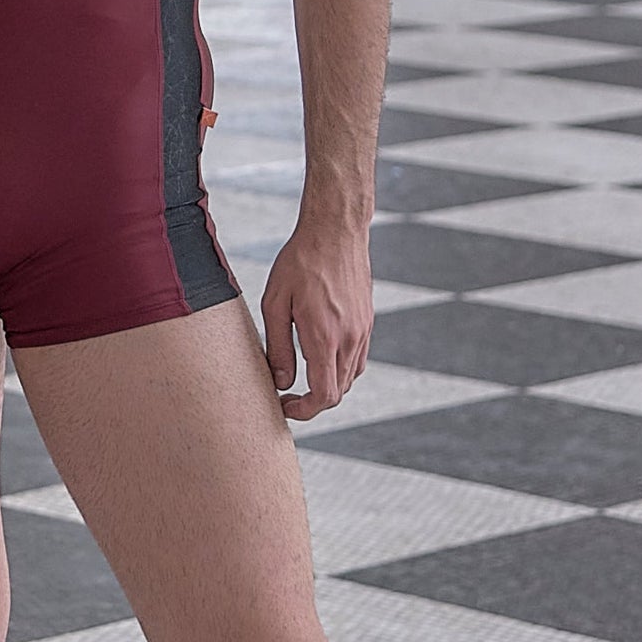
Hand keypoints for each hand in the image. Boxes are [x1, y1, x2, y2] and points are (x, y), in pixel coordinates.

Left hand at [260, 211, 373, 420]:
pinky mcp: (367, 322)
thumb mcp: (275, 303)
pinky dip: (340, 369)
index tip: (284, 405)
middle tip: (286, 393)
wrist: (336, 231)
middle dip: (312, 401)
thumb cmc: (300, 262)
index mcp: (324, 337)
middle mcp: (349, 339)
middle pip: (338, 392)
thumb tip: (280, 381)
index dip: (304, 411)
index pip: (324, 396)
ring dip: (327, 385)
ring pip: (350, 378)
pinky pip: (358, 359)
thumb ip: (277, 347)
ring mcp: (362, 331)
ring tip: (301, 375)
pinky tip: (320, 355)